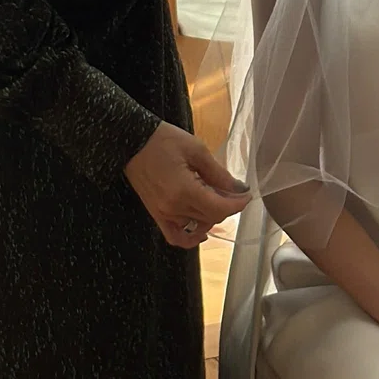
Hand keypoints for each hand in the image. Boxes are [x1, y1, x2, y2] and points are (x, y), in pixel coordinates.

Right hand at [125, 122, 249, 248]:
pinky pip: (175, 236)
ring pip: (198, 226)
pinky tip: (202, 230)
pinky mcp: (156, 215)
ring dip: (212, 216)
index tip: (246, 195)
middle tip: (231, 190)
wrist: (132, 141)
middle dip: (226, 206)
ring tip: (214, 198)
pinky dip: (191, 238)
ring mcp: (163, 214)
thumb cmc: (164, 140)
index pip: (219, 209)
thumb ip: (219, 174)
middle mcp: (173, 208)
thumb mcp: (197, 150)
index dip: (237, 204)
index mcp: (184, 191)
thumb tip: (239, 189)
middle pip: (211, 218)